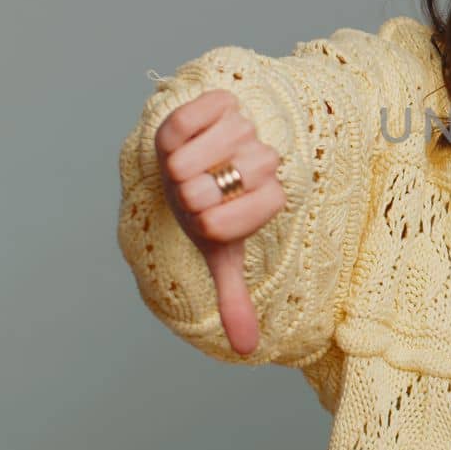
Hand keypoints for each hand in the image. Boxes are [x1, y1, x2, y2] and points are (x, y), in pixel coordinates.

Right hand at [154, 89, 286, 354]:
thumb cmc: (206, 208)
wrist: (206, 156)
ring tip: (209, 159)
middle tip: (209, 184)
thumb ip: (234, 295)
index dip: (209, 220)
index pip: (223, 224)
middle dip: (209, 185)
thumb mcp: (220, 251)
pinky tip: (205, 129)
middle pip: (232, 180)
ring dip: (207, 154)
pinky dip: (200, 118)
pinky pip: (211, 109)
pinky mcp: (227, 101)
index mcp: (249, 209)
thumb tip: (247, 348)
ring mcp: (241, 135)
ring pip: (228, 143)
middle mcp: (250, 171)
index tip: (211, 215)